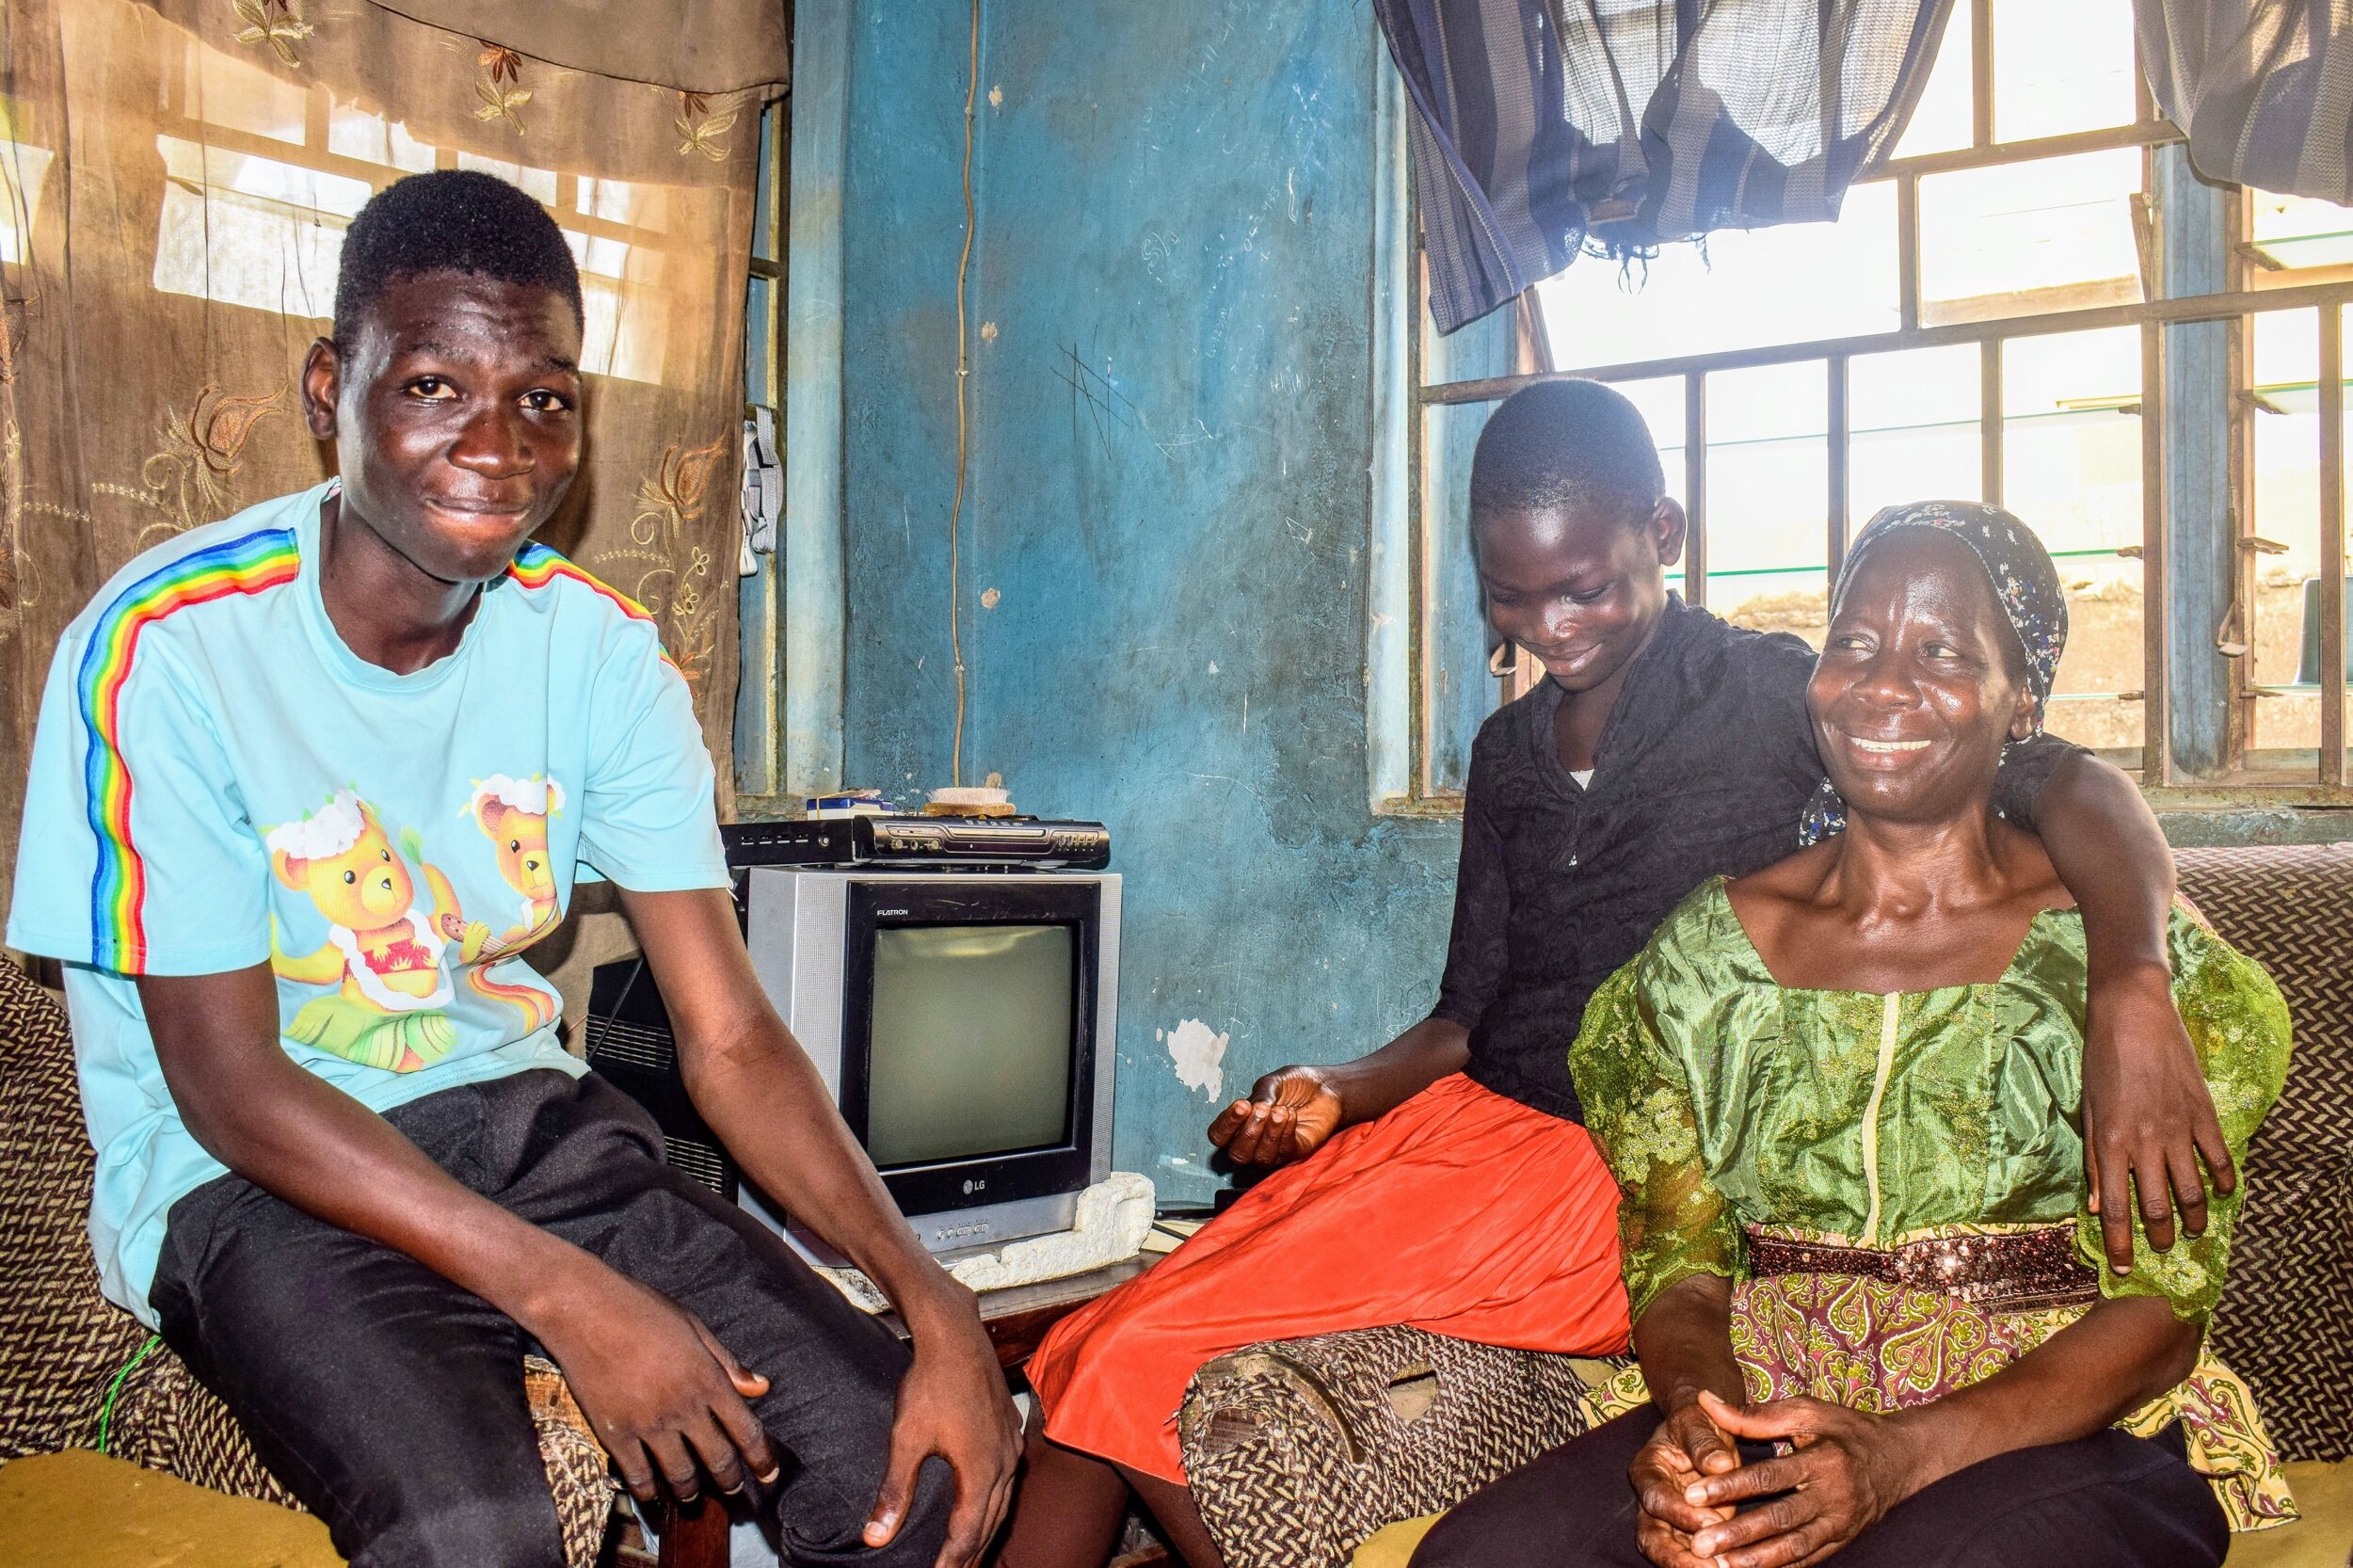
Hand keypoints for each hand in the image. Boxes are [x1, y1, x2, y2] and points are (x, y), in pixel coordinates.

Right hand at [530, 1261, 776, 1505]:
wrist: (583, 1310)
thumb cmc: (641, 1310)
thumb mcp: (693, 1327)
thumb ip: (727, 1362)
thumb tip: (761, 1386)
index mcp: (707, 1378)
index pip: (746, 1431)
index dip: (761, 1459)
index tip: (768, 1476)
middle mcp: (684, 1406)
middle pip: (717, 1459)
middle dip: (730, 1482)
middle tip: (734, 1492)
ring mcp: (649, 1424)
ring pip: (680, 1475)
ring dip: (691, 1492)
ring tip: (693, 1497)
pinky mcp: (615, 1434)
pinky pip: (638, 1476)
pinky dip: (649, 1493)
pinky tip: (653, 1497)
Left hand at [863, 1292, 1020, 1566]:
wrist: (956, 1334)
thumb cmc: (931, 1383)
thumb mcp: (906, 1439)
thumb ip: (894, 1491)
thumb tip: (876, 1536)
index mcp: (980, 1469)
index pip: (968, 1533)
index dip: (952, 1561)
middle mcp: (1003, 1461)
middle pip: (991, 1522)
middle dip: (972, 1554)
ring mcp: (1011, 1443)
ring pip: (1003, 1501)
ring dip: (985, 1530)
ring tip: (969, 1553)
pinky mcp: (1011, 1428)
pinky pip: (1007, 1478)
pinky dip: (994, 1502)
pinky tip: (984, 1502)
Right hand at [1206, 1066, 1343, 1165]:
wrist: (1327, 1087)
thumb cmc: (1297, 1084)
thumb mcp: (1274, 1082)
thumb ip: (1261, 1093)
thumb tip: (1253, 1107)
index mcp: (1241, 1122)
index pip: (1219, 1136)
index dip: (1225, 1124)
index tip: (1242, 1105)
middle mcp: (1254, 1141)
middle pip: (1237, 1154)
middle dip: (1248, 1132)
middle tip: (1263, 1109)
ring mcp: (1274, 1149)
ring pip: (1260, 1158)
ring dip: (1268, 1134)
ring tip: (1281, 1111)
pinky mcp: (1295, 1152)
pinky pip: (1284, 1152)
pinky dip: (1285, 1133)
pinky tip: (1292, 1115)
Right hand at [1630, 1394, 1740, 1567]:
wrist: (1705, 1430)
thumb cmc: (1699, 1421)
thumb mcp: (1699, 1421)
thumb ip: (1704, 1441)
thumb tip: (1719, 1465)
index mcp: (1647, 1469)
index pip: (1656, 1498)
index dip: (1680, 1512)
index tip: (1711, 1521)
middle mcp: (1651, 1499)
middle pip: (1651, 1536)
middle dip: (1676, 1558)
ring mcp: (1669, 1519)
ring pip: (1667, 1552)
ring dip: (1689, 1567)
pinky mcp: (1689, 1532)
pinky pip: (1691, 1556)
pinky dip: (1706, 1564)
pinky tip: (1728, 1567)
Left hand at [1674, 1391, 1923, 1567]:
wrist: (1900, 1459)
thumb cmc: (1846, 1428)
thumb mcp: (1807, 1411)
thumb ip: (1755, 1414)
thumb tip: (1705, 1402)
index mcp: (1823, 1460)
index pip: (1769, 1476)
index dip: (1729, 1486)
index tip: (1692, 1493)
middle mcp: (1833, 1497)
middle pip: (1780, 1519)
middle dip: (1737, 1534)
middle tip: (1699, 1544)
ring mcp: (1840, 1524)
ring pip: (1795, 1548)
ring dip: (1756, 1561)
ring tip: (1720, 1567)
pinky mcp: (1843, 1541)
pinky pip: (1810, 1560)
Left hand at [2081, 964, 2233, 1270]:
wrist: (2132, 1015)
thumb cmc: (2101, 1060)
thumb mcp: (2087, 1109)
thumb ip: (2093, 1158)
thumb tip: (2095, 1204)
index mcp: (2110, 1142)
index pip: (2114, 1208)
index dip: (2117, 1243)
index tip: (2120, 1268)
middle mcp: (2144, 1141)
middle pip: (2156, 1206)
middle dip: (2159, 1237)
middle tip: (2162, 1250)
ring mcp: (2177, 1127)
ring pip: (2191, 1190)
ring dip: (2194, 1217)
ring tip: (2194, 1231)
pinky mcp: (2202, 1112)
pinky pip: (2218, 1157)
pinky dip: (2223, 1181)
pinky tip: (2222, 1193)